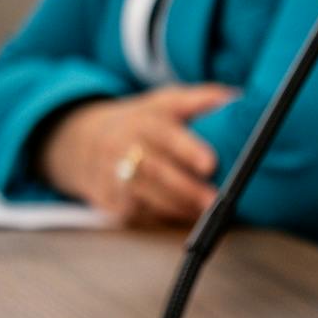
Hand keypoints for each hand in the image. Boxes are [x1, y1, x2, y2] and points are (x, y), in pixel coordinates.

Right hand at [38, 84, 236, 225]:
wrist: (80, 140)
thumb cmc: (141, 122)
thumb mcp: (165, 102)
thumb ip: (200, 99)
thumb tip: (237, 97)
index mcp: (144, 122)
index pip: (166, 135)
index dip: (188, 149)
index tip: (210, 163)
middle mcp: (124, 148)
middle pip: (155, 171)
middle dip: (186, 189)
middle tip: (214, 202)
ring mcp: (113, 176)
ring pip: (145, 196)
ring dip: (177, 208)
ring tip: (204, 215)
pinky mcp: (108, 201)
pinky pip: (136, 215)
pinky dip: (161, 219)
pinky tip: (183, 220)